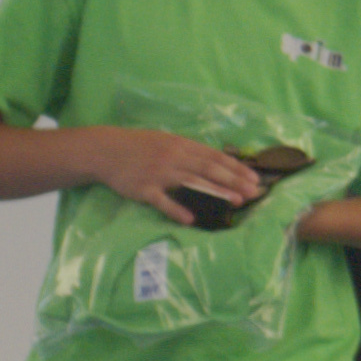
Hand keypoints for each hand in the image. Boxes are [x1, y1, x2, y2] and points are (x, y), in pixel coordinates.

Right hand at [90, 127, 264, 225]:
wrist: (106, 150)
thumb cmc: (140, 146)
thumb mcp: (166, 141)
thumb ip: (189, 151)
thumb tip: (215, 162)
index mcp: (181, 145)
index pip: (215, 157)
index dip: (236, 168)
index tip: (254, 178)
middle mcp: (174, 157)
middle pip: (209, 169)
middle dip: (234, 180)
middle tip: (253, 192)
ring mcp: (159, 173)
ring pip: (192, 182)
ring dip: (216, 192)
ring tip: (235, 201)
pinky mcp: (144, 189)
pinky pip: (163, 201)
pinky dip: (176, 210)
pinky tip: (191, 219)